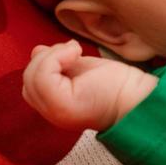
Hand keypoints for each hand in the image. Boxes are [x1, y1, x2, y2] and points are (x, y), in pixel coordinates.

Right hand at [21, 40, 156, 131]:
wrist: (137, 95)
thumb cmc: (114, 83)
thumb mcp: (78, 68)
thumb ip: (56, 64)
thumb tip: (37, 51)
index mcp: (54, 106)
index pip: (30, 83)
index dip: (43, 63)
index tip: (69, 54)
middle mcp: (51, 113)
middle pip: (28, 80)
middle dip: (45, 59)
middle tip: (72, 52)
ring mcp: (55, 112)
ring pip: (32, 77)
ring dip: (51, 56)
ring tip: (75, 52)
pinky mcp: (63, 106)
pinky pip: (42, 77)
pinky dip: (55, 58)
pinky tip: (76, 53)